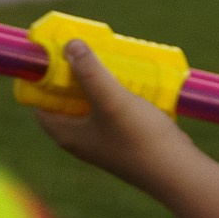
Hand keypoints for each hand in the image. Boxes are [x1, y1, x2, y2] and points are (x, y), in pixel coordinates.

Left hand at [31, 40, 204, 193]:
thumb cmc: (140, 140)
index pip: (41, 103)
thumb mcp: (111, 100)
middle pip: (67, 99)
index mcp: (68, 134)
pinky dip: (116, 92)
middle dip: (73, 74)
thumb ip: (89, 73)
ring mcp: (104, 139)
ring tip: (107, 58)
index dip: (42, 80)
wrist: (177, 172)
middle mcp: (82, 138)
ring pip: (91, 103)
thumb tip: (69, 45)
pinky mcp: (124, 138)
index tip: (52, 56)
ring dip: (98, 80)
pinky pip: (112, 109)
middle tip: (84, 50)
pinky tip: (129, 77)